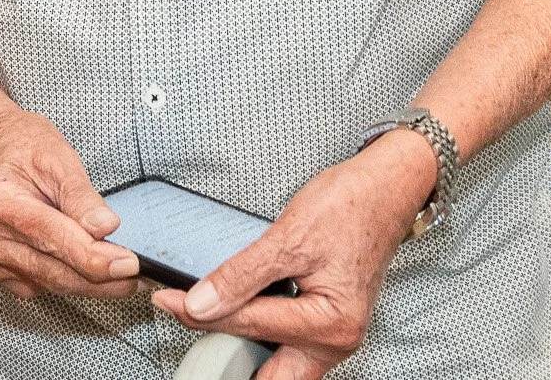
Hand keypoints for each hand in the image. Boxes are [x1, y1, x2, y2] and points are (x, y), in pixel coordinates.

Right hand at [0, 71, 143, 299]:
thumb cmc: (22, 146)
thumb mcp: (57, 156)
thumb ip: (81, 196)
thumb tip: (105, 229)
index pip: (51, 238)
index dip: (94, 257)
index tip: (131, 263)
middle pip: (53, 271)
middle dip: (101, 278)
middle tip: (138, 274)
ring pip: (51, 284)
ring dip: (91, 283)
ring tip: (123, 273)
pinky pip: (42, 285)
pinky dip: (70, 280)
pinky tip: (89, 267)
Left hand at [151, 131, 439, 378]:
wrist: (383, 189)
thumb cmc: (350, 207)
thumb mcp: (288, 237)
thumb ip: (241, 276)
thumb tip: (200, 304)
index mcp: (331, 324)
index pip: (249, 325)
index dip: (200, 313)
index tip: (167, 300)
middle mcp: (336, 340)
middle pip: (270, 374)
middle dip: (230, 364)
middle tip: (187, 336)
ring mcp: (332, 336)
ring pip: (278, 367)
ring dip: (241, 351)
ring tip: (201, 326)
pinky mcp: (324, 324)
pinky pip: (286, 345)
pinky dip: (257, 336)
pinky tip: (231, 318)